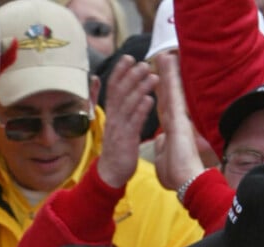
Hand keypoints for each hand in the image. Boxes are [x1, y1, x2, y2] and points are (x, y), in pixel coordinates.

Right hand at [97, 55, 156, 188]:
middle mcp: (113, 118)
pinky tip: (150, 100)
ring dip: (140, 89)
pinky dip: (141, 110)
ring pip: (128, 104)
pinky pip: (134, 123)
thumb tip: (115, 90)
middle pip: (120, 92)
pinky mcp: (126, 140)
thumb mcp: (115, 124)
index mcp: (112, 113)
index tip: (128, 57)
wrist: (110, 173)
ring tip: (153, 76)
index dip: (119, 72)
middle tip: (144, 62)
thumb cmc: (117, 148)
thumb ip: (118, 106)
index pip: (113, 88)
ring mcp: (119, 128)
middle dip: (131, 76)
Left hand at [152, 52, 204, 191]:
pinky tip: (171, 71)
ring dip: (169, 74)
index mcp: (170, 128)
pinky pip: (174, 97)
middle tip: (165, 56)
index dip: (160, 91)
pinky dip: (172, 83)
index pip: (164, 105)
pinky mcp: (179, 120)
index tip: (157, 77)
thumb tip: (158, 139)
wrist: (187, 181)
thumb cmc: (177, 173)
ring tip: (167, 55)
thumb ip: (162, 145)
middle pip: (169, 94)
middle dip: (166, 76)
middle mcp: (176, 120)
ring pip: (173, 92)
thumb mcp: (164, 156)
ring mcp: (179, 119)